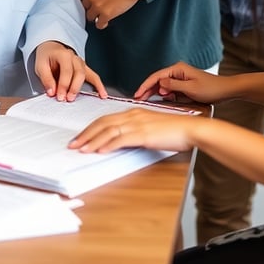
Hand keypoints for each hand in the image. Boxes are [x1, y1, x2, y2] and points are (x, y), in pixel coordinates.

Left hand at [35, 41, 108, 100]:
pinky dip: (99, 86)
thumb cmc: (46, 57)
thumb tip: (52, 92)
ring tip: (77, 99)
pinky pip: (94, 77)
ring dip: (82, 88)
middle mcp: (74, 58)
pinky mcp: (84, 69)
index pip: (66, 71)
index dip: (63, 85)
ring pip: (86, 75)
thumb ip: (46, 79)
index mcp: (63, 54)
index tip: (59, 96)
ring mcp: (81, 63)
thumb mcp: (40, 66)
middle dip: (73, 88)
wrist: (51, 49)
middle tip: (67, 99)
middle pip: (78, 73)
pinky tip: (102, 95)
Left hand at [68, 107, 201, 153]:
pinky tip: (100, 151)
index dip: (91, 128)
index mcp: (133, 112)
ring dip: (92, 140)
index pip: (105, 119)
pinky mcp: (144, 134)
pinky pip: (122, 139)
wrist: (190, 129)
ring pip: (108, 131)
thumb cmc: (173, 131)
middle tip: (73, 144)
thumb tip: (122, 141)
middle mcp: (132, 115)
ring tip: (81, 149)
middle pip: (102, 123)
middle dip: (86, 134)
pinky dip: (109, 144)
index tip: (80, 137)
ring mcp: (137, 124)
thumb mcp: (150, 128)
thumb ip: (136, 132)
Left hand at [77, 0, 144, 28]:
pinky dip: (102, 24)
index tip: (83, 4)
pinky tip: (104, 22)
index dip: (80, 1)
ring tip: (99, 16)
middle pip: (82, 8)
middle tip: (92, 10)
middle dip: (88, 9)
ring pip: (89, 17)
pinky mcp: (106, 14)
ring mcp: (98, 6)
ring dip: (94, 17)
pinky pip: (99, 24)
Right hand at [133, 61, 222, 103]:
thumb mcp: (190, 89)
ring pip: (163, 85)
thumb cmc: (211, 88)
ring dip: (156, 93)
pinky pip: (170, 89)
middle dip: (147, 90)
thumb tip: (159, 84)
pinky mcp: (183, 84)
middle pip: (157, 80)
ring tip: (146, 101)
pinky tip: (162, 100)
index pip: (156, 76)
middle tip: (138, 99)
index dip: (145, 85)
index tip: (137, 94)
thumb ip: (173, 86)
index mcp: (178, 69)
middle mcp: (177, 71)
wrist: (225, 90)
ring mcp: (180, 77)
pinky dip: (165, 94)